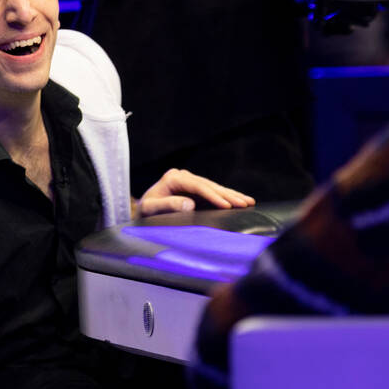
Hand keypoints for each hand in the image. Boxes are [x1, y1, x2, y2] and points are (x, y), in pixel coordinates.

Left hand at [135, 168, 255, 216]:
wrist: (140, 211)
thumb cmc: (143, 211)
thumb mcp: (150, 209)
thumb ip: (168, 205)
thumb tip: (190, 204)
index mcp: (173, 178)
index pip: (199, 186)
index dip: (214, 196)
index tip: (227, 206)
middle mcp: (183, 176)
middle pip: (210, 185)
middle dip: (229, 195)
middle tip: (245, 203)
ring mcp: (189, 181)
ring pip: (214, 187)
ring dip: (232, 195)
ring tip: (249, 201)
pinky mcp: (194, 188)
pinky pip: (213, 192)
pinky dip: (227, 196)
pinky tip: (240, 200)